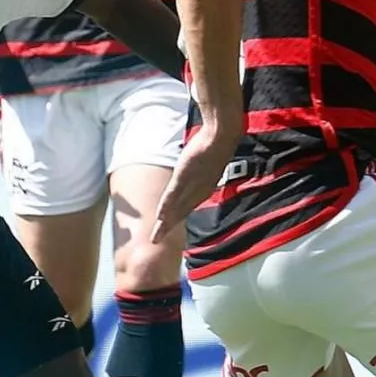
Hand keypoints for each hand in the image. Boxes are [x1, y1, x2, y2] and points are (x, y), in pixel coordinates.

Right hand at [151, 121, 237, 241]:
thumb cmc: (215, 144)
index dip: (177, 219)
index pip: (187, 207)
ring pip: (176, 208)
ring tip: (155, 236)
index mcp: (203, 189)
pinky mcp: (184, 177)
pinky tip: (159, 216)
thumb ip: (199, 167)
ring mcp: (190, 185)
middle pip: (180, 213)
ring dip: (165, 223)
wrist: (220, 136)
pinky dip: (166, 206)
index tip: (167, 227)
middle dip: (168, 228)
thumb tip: (196, 166)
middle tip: (155, 240)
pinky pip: (173, 194)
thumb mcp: (206, 159)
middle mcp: (198, 191)